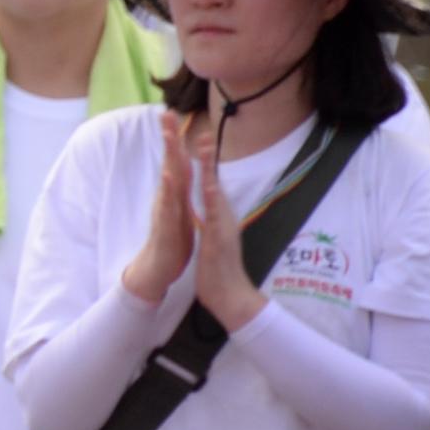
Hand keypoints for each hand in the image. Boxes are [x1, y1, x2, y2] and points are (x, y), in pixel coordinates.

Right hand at [120, 111, 196, 305]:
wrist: (158, 268)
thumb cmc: (171, 239)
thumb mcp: (180, 210)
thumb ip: (179, 190)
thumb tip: (181, 172)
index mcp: (175, 192)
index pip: (176, 159)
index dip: (176, 137)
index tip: (175, 114)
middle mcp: (167, 196)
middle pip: (168, 161)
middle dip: (168, 136)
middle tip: (166, 112)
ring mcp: (163, 208)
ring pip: (166, 178)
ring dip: (168, 157)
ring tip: (168, 136)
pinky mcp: (163, 224)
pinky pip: (166, 204)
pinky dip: (168, 189)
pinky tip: (169, 175)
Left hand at [192, 149, 265, 331]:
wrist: (231, 297)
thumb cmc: (220, 269)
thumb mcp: (213, 239)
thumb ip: (212, 223)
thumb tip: (211, 212)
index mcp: (218, 217)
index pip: (209, 185)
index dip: (204, 163)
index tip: (198, 141)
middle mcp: (223, 217)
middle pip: (214, 182)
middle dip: (208, 157)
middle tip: (203, 132)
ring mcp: (222, 226)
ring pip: (215, 193)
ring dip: (210, 170)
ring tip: (205, 148)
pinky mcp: (219, 239)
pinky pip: (214, 217)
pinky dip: (211, 200)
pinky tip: (208, 185)